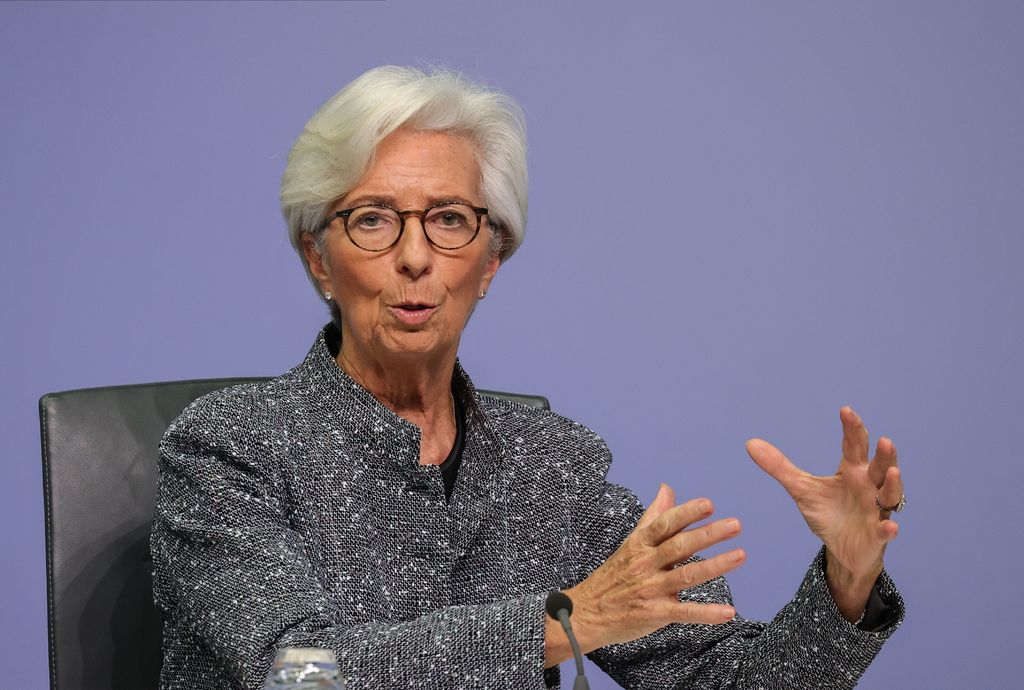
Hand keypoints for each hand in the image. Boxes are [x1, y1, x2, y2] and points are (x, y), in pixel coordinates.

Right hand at [547, 484, 744, 664]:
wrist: (587, 613)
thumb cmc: (614, 575)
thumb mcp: (631, 542)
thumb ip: (653, 516)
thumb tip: (667, 488)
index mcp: (640, 544)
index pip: (665, 524)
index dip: (687, 514)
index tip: (709, 504)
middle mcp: (646, 564)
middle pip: (679, 546)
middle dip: (708, 534)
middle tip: (735, 525)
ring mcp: (651, 589)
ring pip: (687, 575)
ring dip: (715, 566)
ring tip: (740, 556)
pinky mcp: (656, 613)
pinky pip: (685, 613)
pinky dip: (707, 613)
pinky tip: (729, 611)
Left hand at [745, 406, 903, 619]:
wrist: (842, 549)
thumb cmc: (828, 513)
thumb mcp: (801, 489)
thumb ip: (780, 467)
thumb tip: (750, 443)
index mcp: (851, 471)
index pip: (853, 446)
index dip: (852, 428)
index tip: (845, 410)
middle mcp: (869, 486)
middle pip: (880, 466)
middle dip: (884, 455)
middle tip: (884, 440)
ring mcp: (877, 509)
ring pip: (891, 493)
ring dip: (893, 483)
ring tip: (893, 471)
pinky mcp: (878, 534)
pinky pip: (886, 530)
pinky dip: (889, 528)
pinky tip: (890, 526)